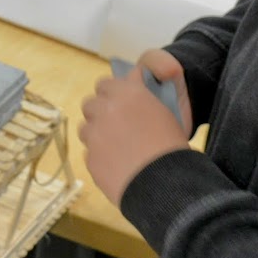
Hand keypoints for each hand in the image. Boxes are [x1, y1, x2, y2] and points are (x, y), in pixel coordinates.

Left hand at [79, 53, 193, 208]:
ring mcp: (94, 135)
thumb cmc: (172, 143)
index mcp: (127, 92)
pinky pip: (89, 152)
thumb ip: (146, 90)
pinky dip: (100, 157)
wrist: (163, 182)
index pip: (106, 84)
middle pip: (91, 104)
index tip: (124, 104)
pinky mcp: (90, 159)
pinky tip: (118, 165)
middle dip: (102, 112)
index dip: (114, 93)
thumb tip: (134, 75)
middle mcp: (105, 109)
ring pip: (86, 128)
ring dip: (97, 134)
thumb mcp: (169, 107)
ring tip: (118, 147)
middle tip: (120, 126)